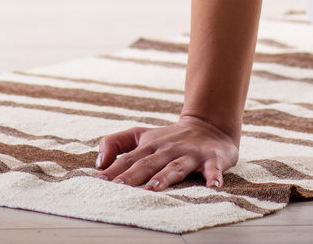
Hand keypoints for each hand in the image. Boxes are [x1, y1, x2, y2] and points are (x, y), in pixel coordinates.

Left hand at [95, 116, 236, 190]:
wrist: (209, 125)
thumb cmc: (169, 137)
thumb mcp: (141, 135)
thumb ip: (116, 143)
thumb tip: (99, 163)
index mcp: (149, 145)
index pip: (129, 158)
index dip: (114, 168)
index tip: (100, 180)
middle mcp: (168, 149)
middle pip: (148, 163)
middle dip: (134, 175)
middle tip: (119, 187)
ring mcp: (189, 153)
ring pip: (175, 166)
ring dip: (165, 177)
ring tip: (153, 188)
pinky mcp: (211, 158)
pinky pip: (213, 168)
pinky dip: (213, 176)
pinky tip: (212, 186)